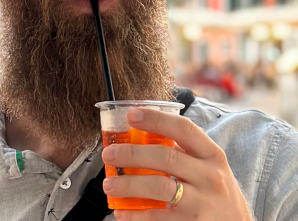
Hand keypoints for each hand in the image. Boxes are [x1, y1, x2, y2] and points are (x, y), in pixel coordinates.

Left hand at [101, 108, 253, 220]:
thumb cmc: (217, 194)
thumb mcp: (209, 168)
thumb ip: (184, 152)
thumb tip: (141, 135)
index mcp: (212, 154)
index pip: (184, 129)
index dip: (156, 119)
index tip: (132, 115)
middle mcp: (210, 176)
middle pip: (166, 157)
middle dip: (132, 154)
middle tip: (109, 154)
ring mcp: (203, 203)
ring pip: (160, 188)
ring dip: (129, 184)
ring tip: (109, 184)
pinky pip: (159, 219)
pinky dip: (136, 215)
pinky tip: (122, 212)